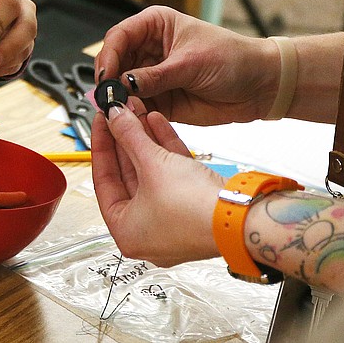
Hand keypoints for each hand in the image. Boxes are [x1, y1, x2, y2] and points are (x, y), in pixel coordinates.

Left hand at [92, 99, 221, 266]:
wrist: (243, 217)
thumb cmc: (193, 209)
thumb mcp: (152, 164)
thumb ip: (129, 136)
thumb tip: (114, 116)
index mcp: (127, 231)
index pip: (103, 180)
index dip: (101, 145)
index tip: (100, 122)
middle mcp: (148, 230)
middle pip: (128, 175)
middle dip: (124, 140)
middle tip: (117, 113)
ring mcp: (173, 219)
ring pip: (151, 172)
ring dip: (144, 140)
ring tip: (137, 111)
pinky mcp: (193, 207)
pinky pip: (172, 175)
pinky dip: (165, 149)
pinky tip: (157, 122)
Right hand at [95, 5, 280, 124]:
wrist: (260, 86)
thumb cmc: (233, 59)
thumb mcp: (190, 63)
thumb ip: (154, 76)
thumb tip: (122, 84)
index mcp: (155, 26)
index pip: (119, 37)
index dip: (109, 56)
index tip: (106, 76)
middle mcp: (150, 50)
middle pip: (115, 63)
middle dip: (110, 80)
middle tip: (107, 97)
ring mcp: (153, 76)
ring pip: (122, 87)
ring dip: (119, 100)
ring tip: (119, 111)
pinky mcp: (160, 101)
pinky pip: (137, 108)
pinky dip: (132, 114)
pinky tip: (132, 119)